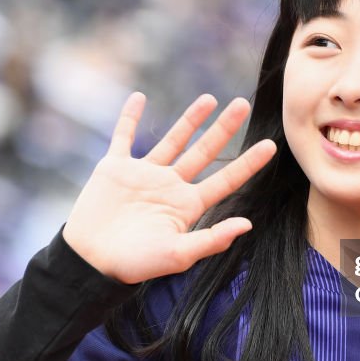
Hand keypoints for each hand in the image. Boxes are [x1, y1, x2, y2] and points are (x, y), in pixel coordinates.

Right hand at [62, 92, 276, 283]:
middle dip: (223, 128)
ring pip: (172, 140)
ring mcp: (143, 174)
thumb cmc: (134, 263)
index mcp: (187, 205)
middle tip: (243, 104)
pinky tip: (138, 97)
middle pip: (204, 151)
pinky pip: (123, 136)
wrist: (90, 260)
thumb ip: (211, 239)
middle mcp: (170, 186)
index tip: (270, 145)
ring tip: (209, 98)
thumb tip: (247, 224)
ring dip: (190, 119)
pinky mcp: (115, 168)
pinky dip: (129, 117)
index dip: (248, 163)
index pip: (225, 179)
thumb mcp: (177, 255)